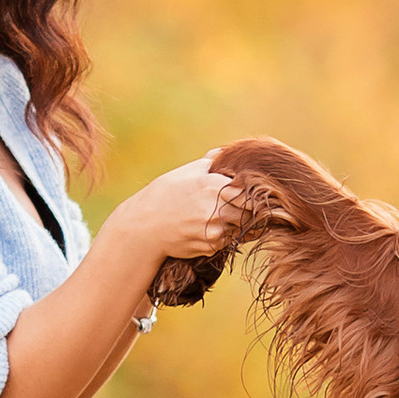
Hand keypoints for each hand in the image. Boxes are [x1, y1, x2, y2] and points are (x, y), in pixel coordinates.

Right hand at [112, 155, 244, 270]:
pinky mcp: (211, 246)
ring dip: (236, 225)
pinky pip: (227, 242)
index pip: (251, 192)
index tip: (251, 194)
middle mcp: (219, 209)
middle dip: (249, 212)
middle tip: (243, 210)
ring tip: (220, 218)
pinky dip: (222, 237)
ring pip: (241, 229)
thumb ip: (210, 162)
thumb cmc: (164, 195)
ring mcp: (216, 230)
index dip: (254, 194)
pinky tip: (206, 229)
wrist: (143, 227)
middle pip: (250, 213)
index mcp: (215, 186)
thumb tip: (224, 151)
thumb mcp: (185, 172)